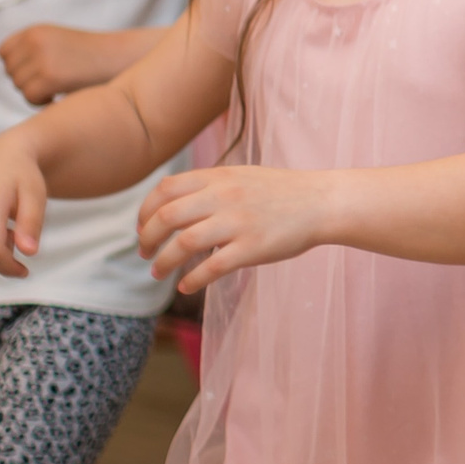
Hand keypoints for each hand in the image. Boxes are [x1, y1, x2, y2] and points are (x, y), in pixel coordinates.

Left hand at [0, 24, 105, 103]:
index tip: (36, 73)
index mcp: (35, 30)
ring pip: (19, 86)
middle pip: (10, 72)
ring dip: (35, 92)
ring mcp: (41, 58)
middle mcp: (33, 41)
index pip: (4, 52)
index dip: (17, 66)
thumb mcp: (57, 41)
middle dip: (27, 81)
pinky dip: (42, 102)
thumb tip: (9, 70)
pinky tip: (59, 97)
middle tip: (51, 84)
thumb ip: (32, 50)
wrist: (120, 58)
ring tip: (57, 90)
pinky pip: (29, 97)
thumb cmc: (91, 57)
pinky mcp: (49, 77)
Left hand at [137, 163, 334, 292]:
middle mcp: (223, 196)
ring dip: (164, 262)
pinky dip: (192, 280)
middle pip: (167, 217)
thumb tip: (173, 204)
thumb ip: (209, 186)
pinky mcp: (253, 248)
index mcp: (218, 177)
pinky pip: (212, 267)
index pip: (165, 189)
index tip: (142, 228)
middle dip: (147, 239)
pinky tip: (186, 286)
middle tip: (145, 254)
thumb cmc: (282, 193)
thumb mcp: (241, 177)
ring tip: (158, 273)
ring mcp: (238, 223)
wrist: (322, 203)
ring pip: (184, 244)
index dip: (145, 210)